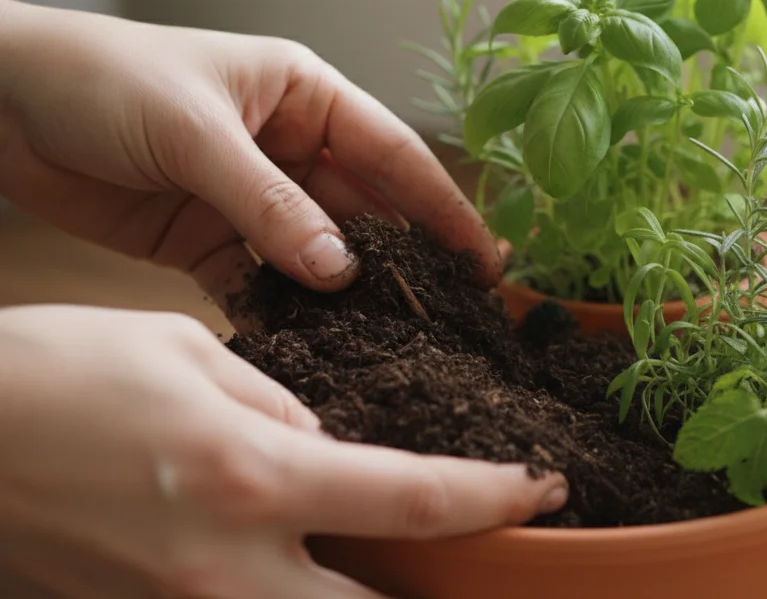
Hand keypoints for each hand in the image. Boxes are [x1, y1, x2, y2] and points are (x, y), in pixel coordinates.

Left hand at [0, 0, 499, 315]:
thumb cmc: (100, 79)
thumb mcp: (195, 133)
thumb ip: (268, 204)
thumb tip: (340, 270)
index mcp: (302, 94)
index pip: (391, 154)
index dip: (441, 207)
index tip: (482, 261)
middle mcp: (287, 145)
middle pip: (362, 211)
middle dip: (400, 261)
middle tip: (446, 317)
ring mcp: (249, 196)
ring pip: (315, 252)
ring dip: (342, 293)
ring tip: (387, 341)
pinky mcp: (205, 239)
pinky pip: (259, 280)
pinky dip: (280, 310)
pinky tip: (307, 342)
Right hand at [0, 305, 567, 597]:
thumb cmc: (59, 374)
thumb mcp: (190, 355)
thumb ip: (279, 406)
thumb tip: (327, 445)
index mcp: (253, 479)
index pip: (411, 500)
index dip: (493, 498)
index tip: (542, 488)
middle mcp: (226, 566)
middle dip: (434, 595)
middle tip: (477, 564)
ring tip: (389, 566)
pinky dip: (284, 597)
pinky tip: (295, 566)